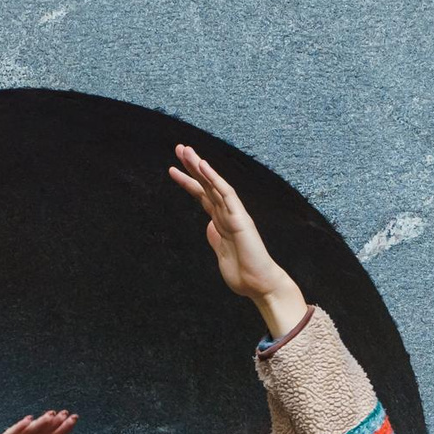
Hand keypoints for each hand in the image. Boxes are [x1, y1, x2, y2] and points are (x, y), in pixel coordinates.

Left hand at [169, 146, 304, 336]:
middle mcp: (227, 214)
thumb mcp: (222, 254)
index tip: (173, 169)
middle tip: (179, 148)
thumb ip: (216, 239)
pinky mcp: (240, 219)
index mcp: (221, 222)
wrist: (260, 285)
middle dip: (192, 167)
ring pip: (214, 184)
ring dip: (200, 166)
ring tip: (185, 151)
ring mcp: (234, 214)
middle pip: (206, 185)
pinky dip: (214, 178)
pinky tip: (203, 166)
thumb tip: (210, 227)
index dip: (189, 182)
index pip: (203, 196)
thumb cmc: (244, 274)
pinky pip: (226, 194)